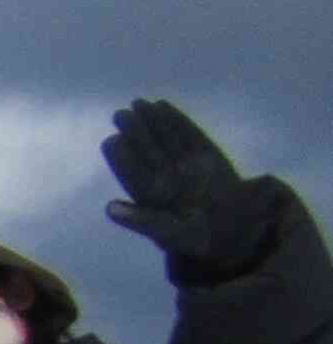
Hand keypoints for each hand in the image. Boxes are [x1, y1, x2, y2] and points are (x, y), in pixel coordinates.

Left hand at [103, 98, 259, 278]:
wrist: (234, 235)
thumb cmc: (195, 240)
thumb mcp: (168, 232)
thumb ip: (141, 220)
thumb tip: (108, 209)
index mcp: (151, 197)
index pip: (131, 172)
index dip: (121, 156)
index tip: (112, 140)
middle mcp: (164, 179)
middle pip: (146, 151)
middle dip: (134, 132)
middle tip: (120, 114)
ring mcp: (184, 166)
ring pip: (165, 139)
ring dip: (152, 121)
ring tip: (139, 104)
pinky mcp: (206, 157)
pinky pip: (189, 135)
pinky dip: (176, 121)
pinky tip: (161, 106)